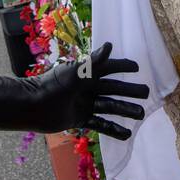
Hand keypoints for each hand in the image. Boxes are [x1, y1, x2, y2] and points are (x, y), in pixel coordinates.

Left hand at [27, 41, 147, 139]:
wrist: (33, 107)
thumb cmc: (52, 85)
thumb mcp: (74, 72)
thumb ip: (93, 61)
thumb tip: (110, 46)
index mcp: (86, 73)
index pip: (109, 67)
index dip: (122, 66)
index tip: (137, 67)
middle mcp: (87, 88)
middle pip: (113, 89)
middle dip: (130, 91)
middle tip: (147, 93)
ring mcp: (85, 104)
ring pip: (110, 107)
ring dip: (125, 110)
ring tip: (141, 114)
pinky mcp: (81, 119)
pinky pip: (101, 124)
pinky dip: (114, 129)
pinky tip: (127, 134)